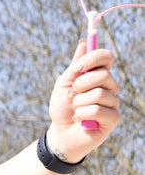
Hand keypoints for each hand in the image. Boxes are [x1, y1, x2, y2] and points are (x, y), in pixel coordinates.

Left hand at [46, 40, 120, 161]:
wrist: (60, 132)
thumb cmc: (62, 107)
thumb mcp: (64, 83)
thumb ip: (76, 65)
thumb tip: (84, 42)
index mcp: (98, 76)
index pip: (106, 57)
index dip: (92, 59)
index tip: (76, 68)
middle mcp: (109, 87)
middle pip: (103, 75)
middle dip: (81, 84)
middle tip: (73, 94)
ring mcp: (113, 103)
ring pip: (99, 94)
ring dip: (79, 102)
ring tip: (76, 109)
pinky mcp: (113, 119)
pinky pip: (97, 110)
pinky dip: (82, 114)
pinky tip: (80, 120)